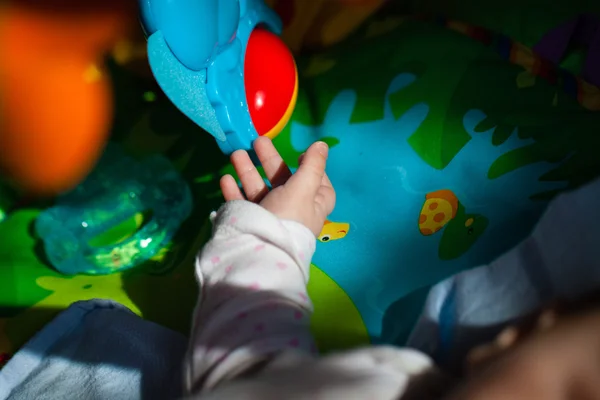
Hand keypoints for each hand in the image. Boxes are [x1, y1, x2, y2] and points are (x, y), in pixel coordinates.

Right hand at [220, 137, 335, 236]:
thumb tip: (322, 145)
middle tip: (257, 141)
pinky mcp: (249, 223)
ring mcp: (270, 218)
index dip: (312, 169)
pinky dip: (234, 190)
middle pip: (283, 181)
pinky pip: (242, 204)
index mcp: (312, 206)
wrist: (260, 251)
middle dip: (270, 160)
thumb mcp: (304, 187)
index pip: (319, 186)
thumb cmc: (288, 216)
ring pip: (259, 189)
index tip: (300, 154)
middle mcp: (293, 211)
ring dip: (248, 170)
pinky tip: (226, 179)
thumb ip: (312, 165)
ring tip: (235, 153)